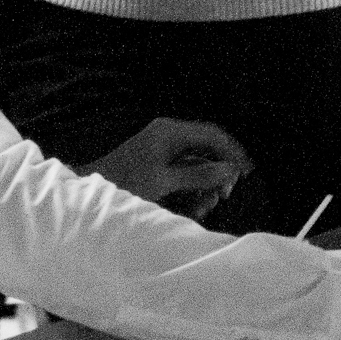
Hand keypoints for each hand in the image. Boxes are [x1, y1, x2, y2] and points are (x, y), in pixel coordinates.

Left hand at [86, 117, 250, 221]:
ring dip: (205, 186)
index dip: (233, 152)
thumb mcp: (163, 180)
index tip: (247, 172)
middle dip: (218, 174)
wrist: (93, 189)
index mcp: (170, 132)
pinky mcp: (159, 166)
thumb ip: (197, 175)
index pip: (212, 134)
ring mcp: (163, 150)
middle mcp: (169, 136)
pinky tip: (192, 207)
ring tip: (204, 206)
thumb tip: (228, 170)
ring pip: (197, 165)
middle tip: (224, 195)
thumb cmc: (124, 181)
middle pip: (207, 149)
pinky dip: (192, 190)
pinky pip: (185, 174)